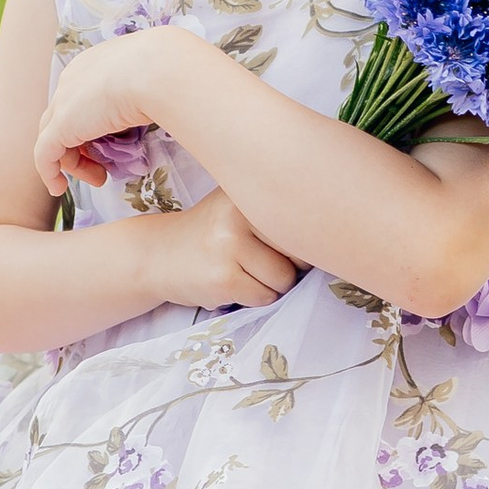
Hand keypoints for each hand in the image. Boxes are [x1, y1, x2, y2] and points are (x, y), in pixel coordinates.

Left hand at [32, 25, 197, 195]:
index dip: (89, 126)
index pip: (79, 99)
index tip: (109, 145)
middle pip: (62, 119)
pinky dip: (49, 172)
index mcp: (92, 65)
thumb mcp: (151, 79)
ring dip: (72, 163)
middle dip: (79, 147)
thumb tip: (159, 102)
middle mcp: (72, 79)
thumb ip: (143, 91)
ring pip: (53, 138)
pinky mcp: (61, 125)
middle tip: (103, 167)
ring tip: (98, 179)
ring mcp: (63, 101)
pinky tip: (59, 188)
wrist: (160, 69)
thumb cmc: (167, 71)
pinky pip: (45, 154)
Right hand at [136, 189, 299, 313]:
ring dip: (271, 285)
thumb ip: (276, 211)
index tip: (281, 243)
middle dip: (288, 264)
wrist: (158, 254)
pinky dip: (254, 298)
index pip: (302, 221)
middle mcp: (239, 213)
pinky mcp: (223, 278)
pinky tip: (232, 282)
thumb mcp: (238, 206)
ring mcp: (229, 245)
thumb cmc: (210, 234)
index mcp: (248, 191)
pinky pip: (264, 296)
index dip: (300, 241)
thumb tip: (331, 237)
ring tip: (244, 271)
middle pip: (299, 252)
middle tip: (258, 259)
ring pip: (284, 279)